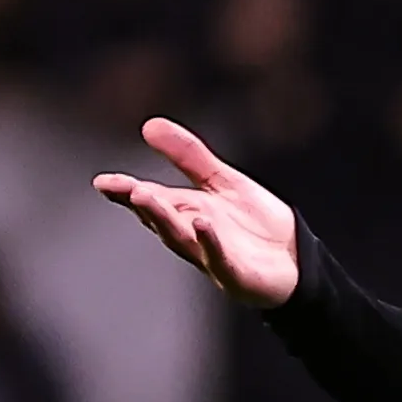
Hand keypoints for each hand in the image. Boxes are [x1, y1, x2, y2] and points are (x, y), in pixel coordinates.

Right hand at [92, 118, 298, 307]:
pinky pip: (221, 259)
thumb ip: (189, 156)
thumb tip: (149, 125)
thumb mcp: (223, 181)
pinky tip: (202, 224)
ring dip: (164, 220)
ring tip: (146, 197)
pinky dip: (210, 243)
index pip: (152, 200)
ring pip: (182, 240)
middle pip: (162, 220)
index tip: (103, 182)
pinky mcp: (237, 276)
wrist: (297, 258)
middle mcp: (193, 236)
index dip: (126, 192)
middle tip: (127, 188)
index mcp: (186, 212)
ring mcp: (212, 258)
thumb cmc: (255, 223)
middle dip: (144, 205)